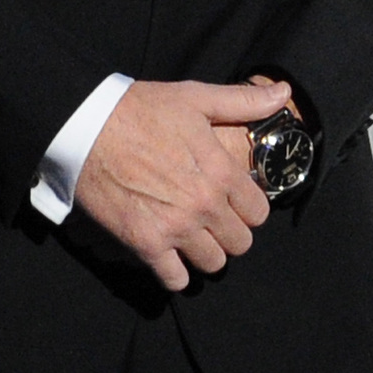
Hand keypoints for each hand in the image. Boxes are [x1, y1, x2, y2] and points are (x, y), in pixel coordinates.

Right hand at [74, 79, 283, 291]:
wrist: (87, 127)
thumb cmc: (141, 110)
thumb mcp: (196, 98)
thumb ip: (243, 102)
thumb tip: (284, 93)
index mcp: (221, 170)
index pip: (259, 212)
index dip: (248, 207)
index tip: (234, 201)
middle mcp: (204, 204)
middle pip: (240, 243)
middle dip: (230, 232)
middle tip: (213, 220)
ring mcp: (176, 227)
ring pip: (213, 264)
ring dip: (206, 252)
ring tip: (192, 236)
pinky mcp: (145, 243)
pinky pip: (175, 279)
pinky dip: (175, 272)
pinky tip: (169, 255)